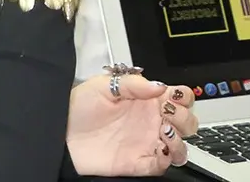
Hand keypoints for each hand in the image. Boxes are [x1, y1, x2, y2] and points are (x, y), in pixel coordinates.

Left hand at [67, 74, 197, 176]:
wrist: (62, 134)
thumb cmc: (81, 107)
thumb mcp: (105, 85)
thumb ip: (134, 84)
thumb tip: (159, 86)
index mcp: (148, 99)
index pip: (181, 96)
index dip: (184, 97)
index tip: (173, 98)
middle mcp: (151, 121)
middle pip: (187, 121)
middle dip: (186, 119)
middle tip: (169, 116)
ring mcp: (146, 143)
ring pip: (180, 146)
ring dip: (179, 141)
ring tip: (163, 134)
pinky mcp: (138, 163)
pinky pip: (161, 166)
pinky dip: (165, 160)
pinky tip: (157, 150)